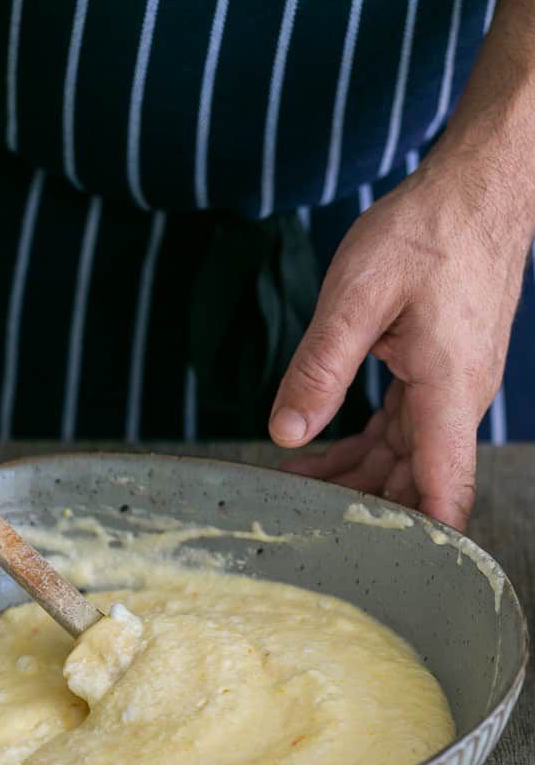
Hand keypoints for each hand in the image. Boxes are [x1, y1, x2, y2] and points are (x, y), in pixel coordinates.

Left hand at [268, 152, 527, 530]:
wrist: (477, 190)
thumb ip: (321, 367)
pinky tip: (318, 454)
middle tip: (298, 528)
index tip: (386, 574)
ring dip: (352, 480)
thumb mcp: (359, 294)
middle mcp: (455, 401)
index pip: (445, 490)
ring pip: (402, 459)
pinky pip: (398, 429)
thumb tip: (288, 433)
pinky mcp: (435, 373)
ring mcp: (448, 389)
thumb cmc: (427, 231)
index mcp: (447, 392)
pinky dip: (360, 448)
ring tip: (292, 494)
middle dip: (364, 511)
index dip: (421, 540)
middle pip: (416, 484)